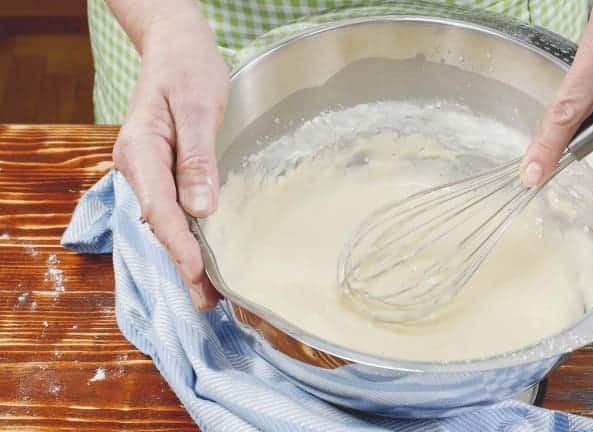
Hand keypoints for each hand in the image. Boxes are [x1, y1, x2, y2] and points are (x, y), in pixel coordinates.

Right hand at [110, 3, 227, 308]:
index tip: (198, 274)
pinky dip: (188, 235)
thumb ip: (197, 158)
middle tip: (207, 303)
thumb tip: (201, 210)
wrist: (176, 46)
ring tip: (208, 292)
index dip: (179, 246)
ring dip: (185, 255)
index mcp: (141, 151)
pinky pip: (174, 209)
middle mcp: (139, 166)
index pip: (159, 209)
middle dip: (182, 265)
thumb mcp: (198, 107)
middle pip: (160, 224)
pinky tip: (203, 254)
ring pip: (167, 221)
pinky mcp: (164, 170)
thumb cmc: (188, 69)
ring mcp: (149, 170)